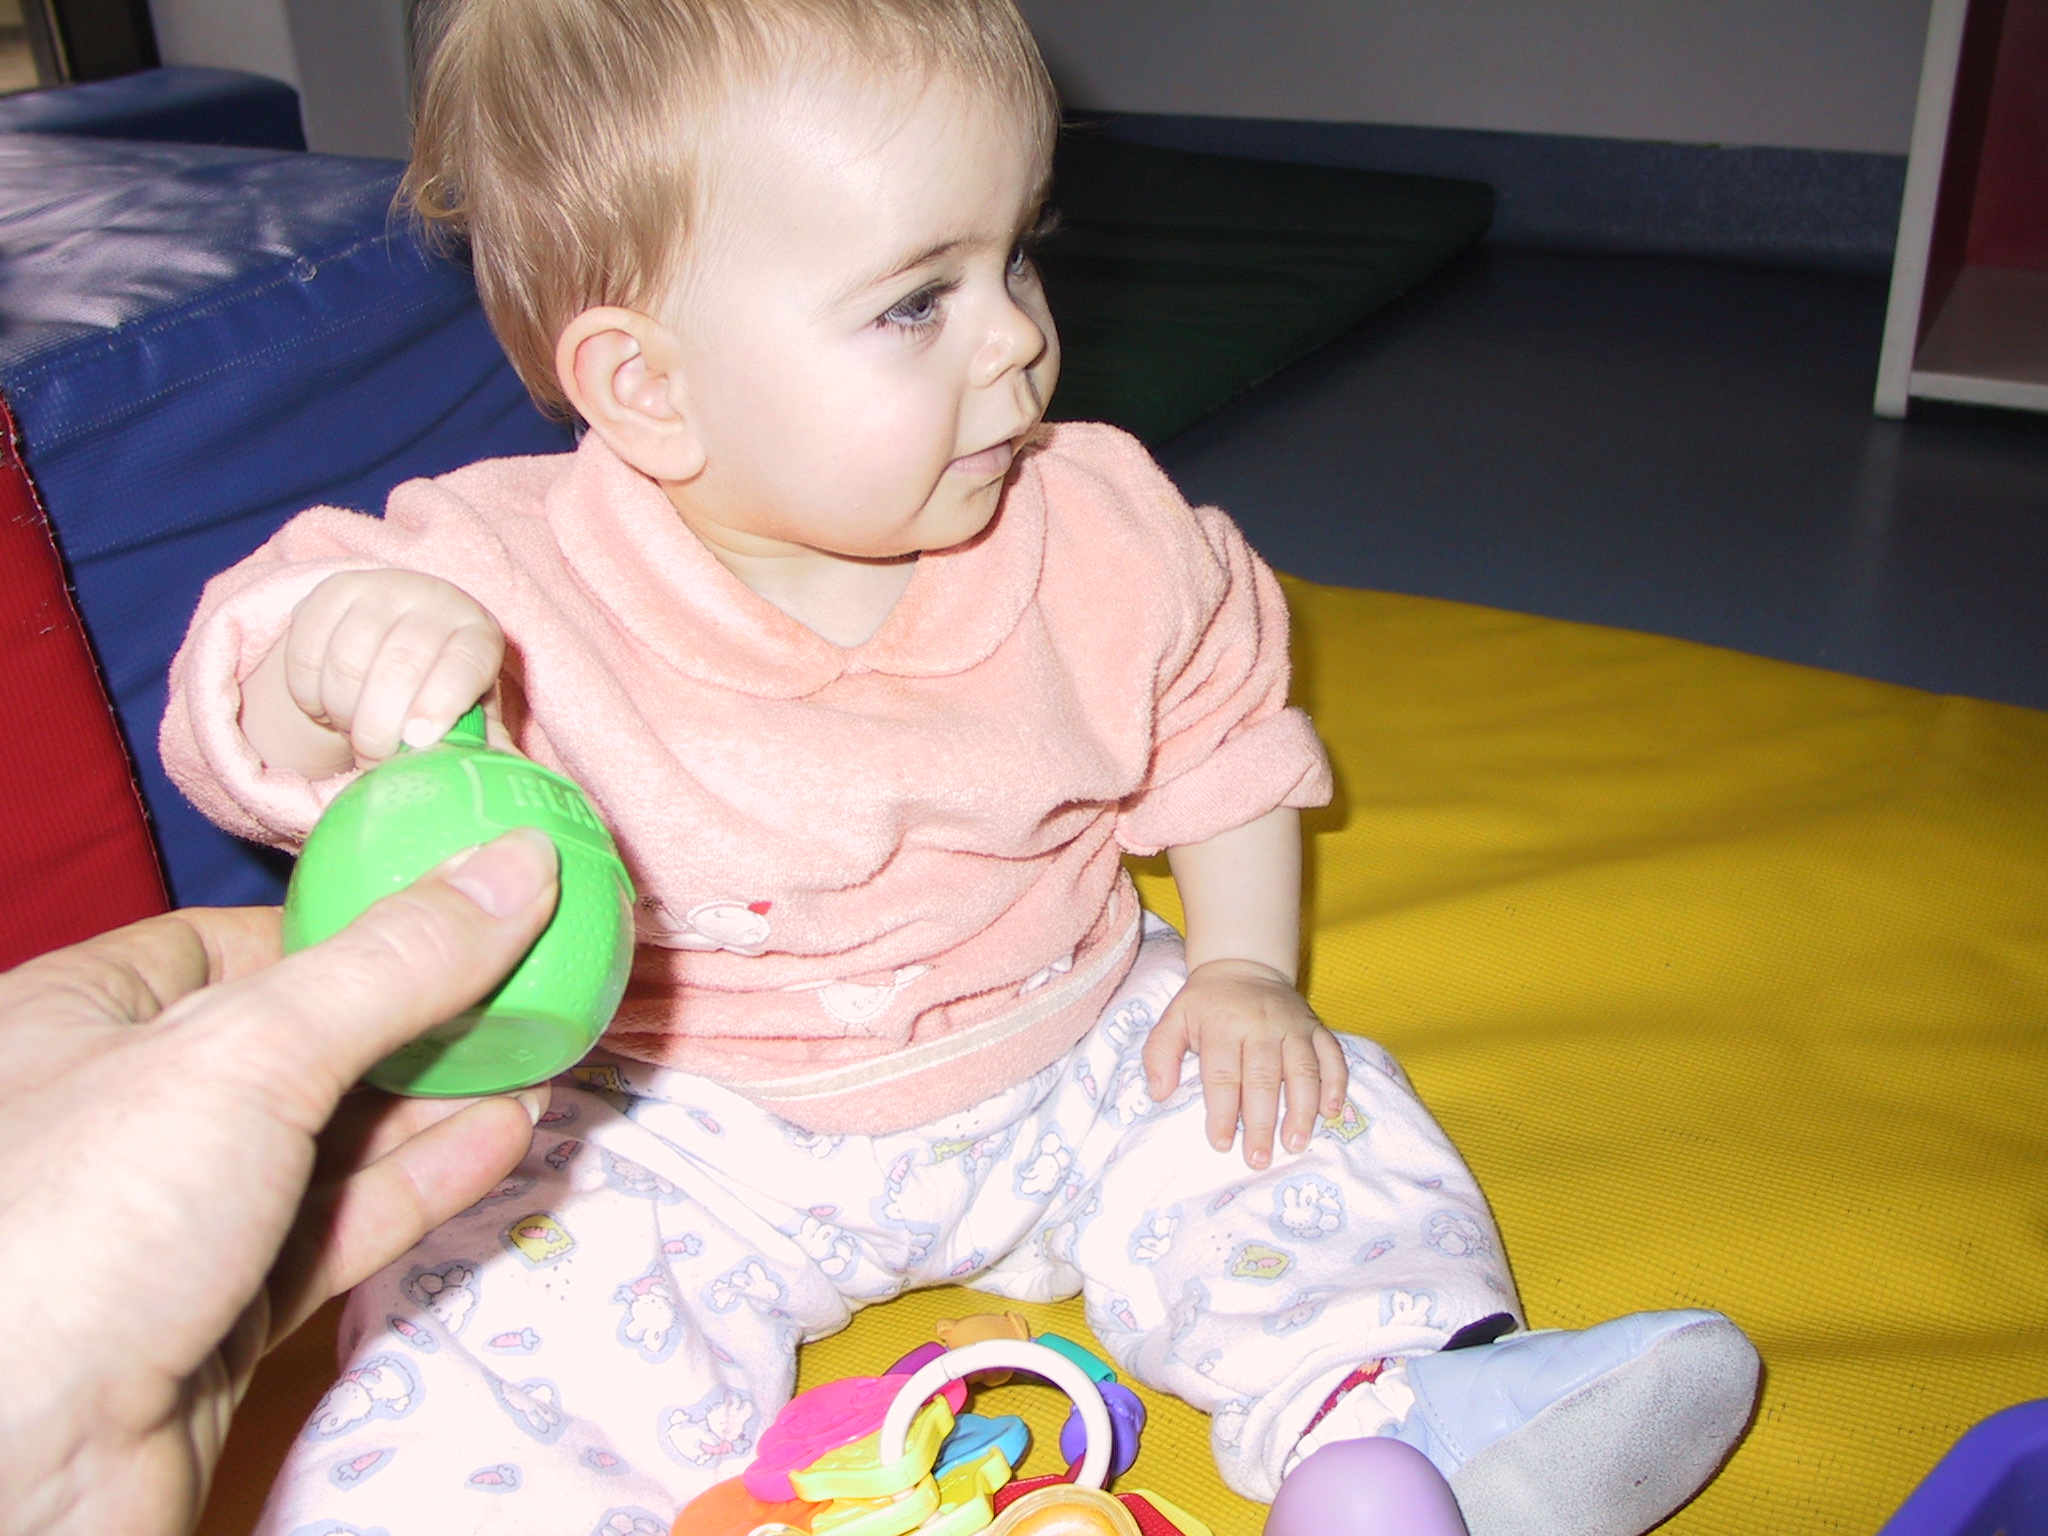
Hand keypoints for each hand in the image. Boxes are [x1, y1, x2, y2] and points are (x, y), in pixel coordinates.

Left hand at [0, 829, 558, 1535]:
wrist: (13, 1478)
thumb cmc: (85, 1222)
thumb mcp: (247, 1052)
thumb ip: (393, 963)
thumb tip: (519, 864)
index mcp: (82, 1018)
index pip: (236, 943)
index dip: (355, 921)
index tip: (466, 904)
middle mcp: (123, 1112)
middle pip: (302, 1039)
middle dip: (422, 1015)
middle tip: (536, 979)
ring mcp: (175, 1218)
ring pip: (331, 1139)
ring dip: (443, 1100)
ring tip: (549, 1051)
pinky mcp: (223, 1310)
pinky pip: (340, 1225)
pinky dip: (425, 1181)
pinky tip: (506, 1135)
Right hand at [253, 568, 504, 770]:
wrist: (390, 636)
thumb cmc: (438, 685)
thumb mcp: (468, 710)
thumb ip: (484, 743)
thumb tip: (502, 779)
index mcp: (478, 633)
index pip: (464, 665)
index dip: (440, 704)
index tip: (417, 741)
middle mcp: (434, 600)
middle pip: (400, 667)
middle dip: (380, 727)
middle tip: (373, 757)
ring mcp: (382, 589)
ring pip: (348, 662)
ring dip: (342, 711)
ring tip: (351, 728)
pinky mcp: (333, 589)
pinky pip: (307, 651)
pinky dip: (308, 692)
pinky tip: (323, 704)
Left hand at [1142, 958, 1348, 1169]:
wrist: (1245, 964)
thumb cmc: (1206, 1003)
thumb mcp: (1174, 1018)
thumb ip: (1159, 1053)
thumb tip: (1159, 1093)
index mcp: (1223, 1025)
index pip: (1223, 1074)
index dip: (1222, 1112)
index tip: (1221, 1143)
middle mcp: (1261, 1025)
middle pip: (1263, 1078)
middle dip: (1261, 1122)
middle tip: (1259, 1159)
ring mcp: (1294, 1026)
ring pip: (1302, 1070)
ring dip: (1301, 1110)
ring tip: (1295, 1143)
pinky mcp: (1317, 1027)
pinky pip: (1332, 1056)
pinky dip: (1335, 1084)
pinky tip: (1330, 1112)